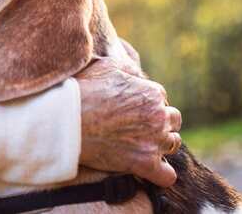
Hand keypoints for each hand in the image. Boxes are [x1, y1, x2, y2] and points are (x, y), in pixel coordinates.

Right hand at [75, 57, 181, 187]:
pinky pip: (168, 176)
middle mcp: (159, 116)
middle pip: (173, 120)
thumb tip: (135, 73)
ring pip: (173, 145)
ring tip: (141, 146)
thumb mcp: (107, 66)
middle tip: (138, 127)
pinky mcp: (145, 164)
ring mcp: (154, 141)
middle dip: (160, 123)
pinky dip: (161, 174)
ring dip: (161, 145)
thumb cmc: (84, 91)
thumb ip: (128, 68)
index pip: (162, 99)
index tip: (132, 110)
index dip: (147, 104)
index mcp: (152, 93)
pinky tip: (149, 170)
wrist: (68, 120)